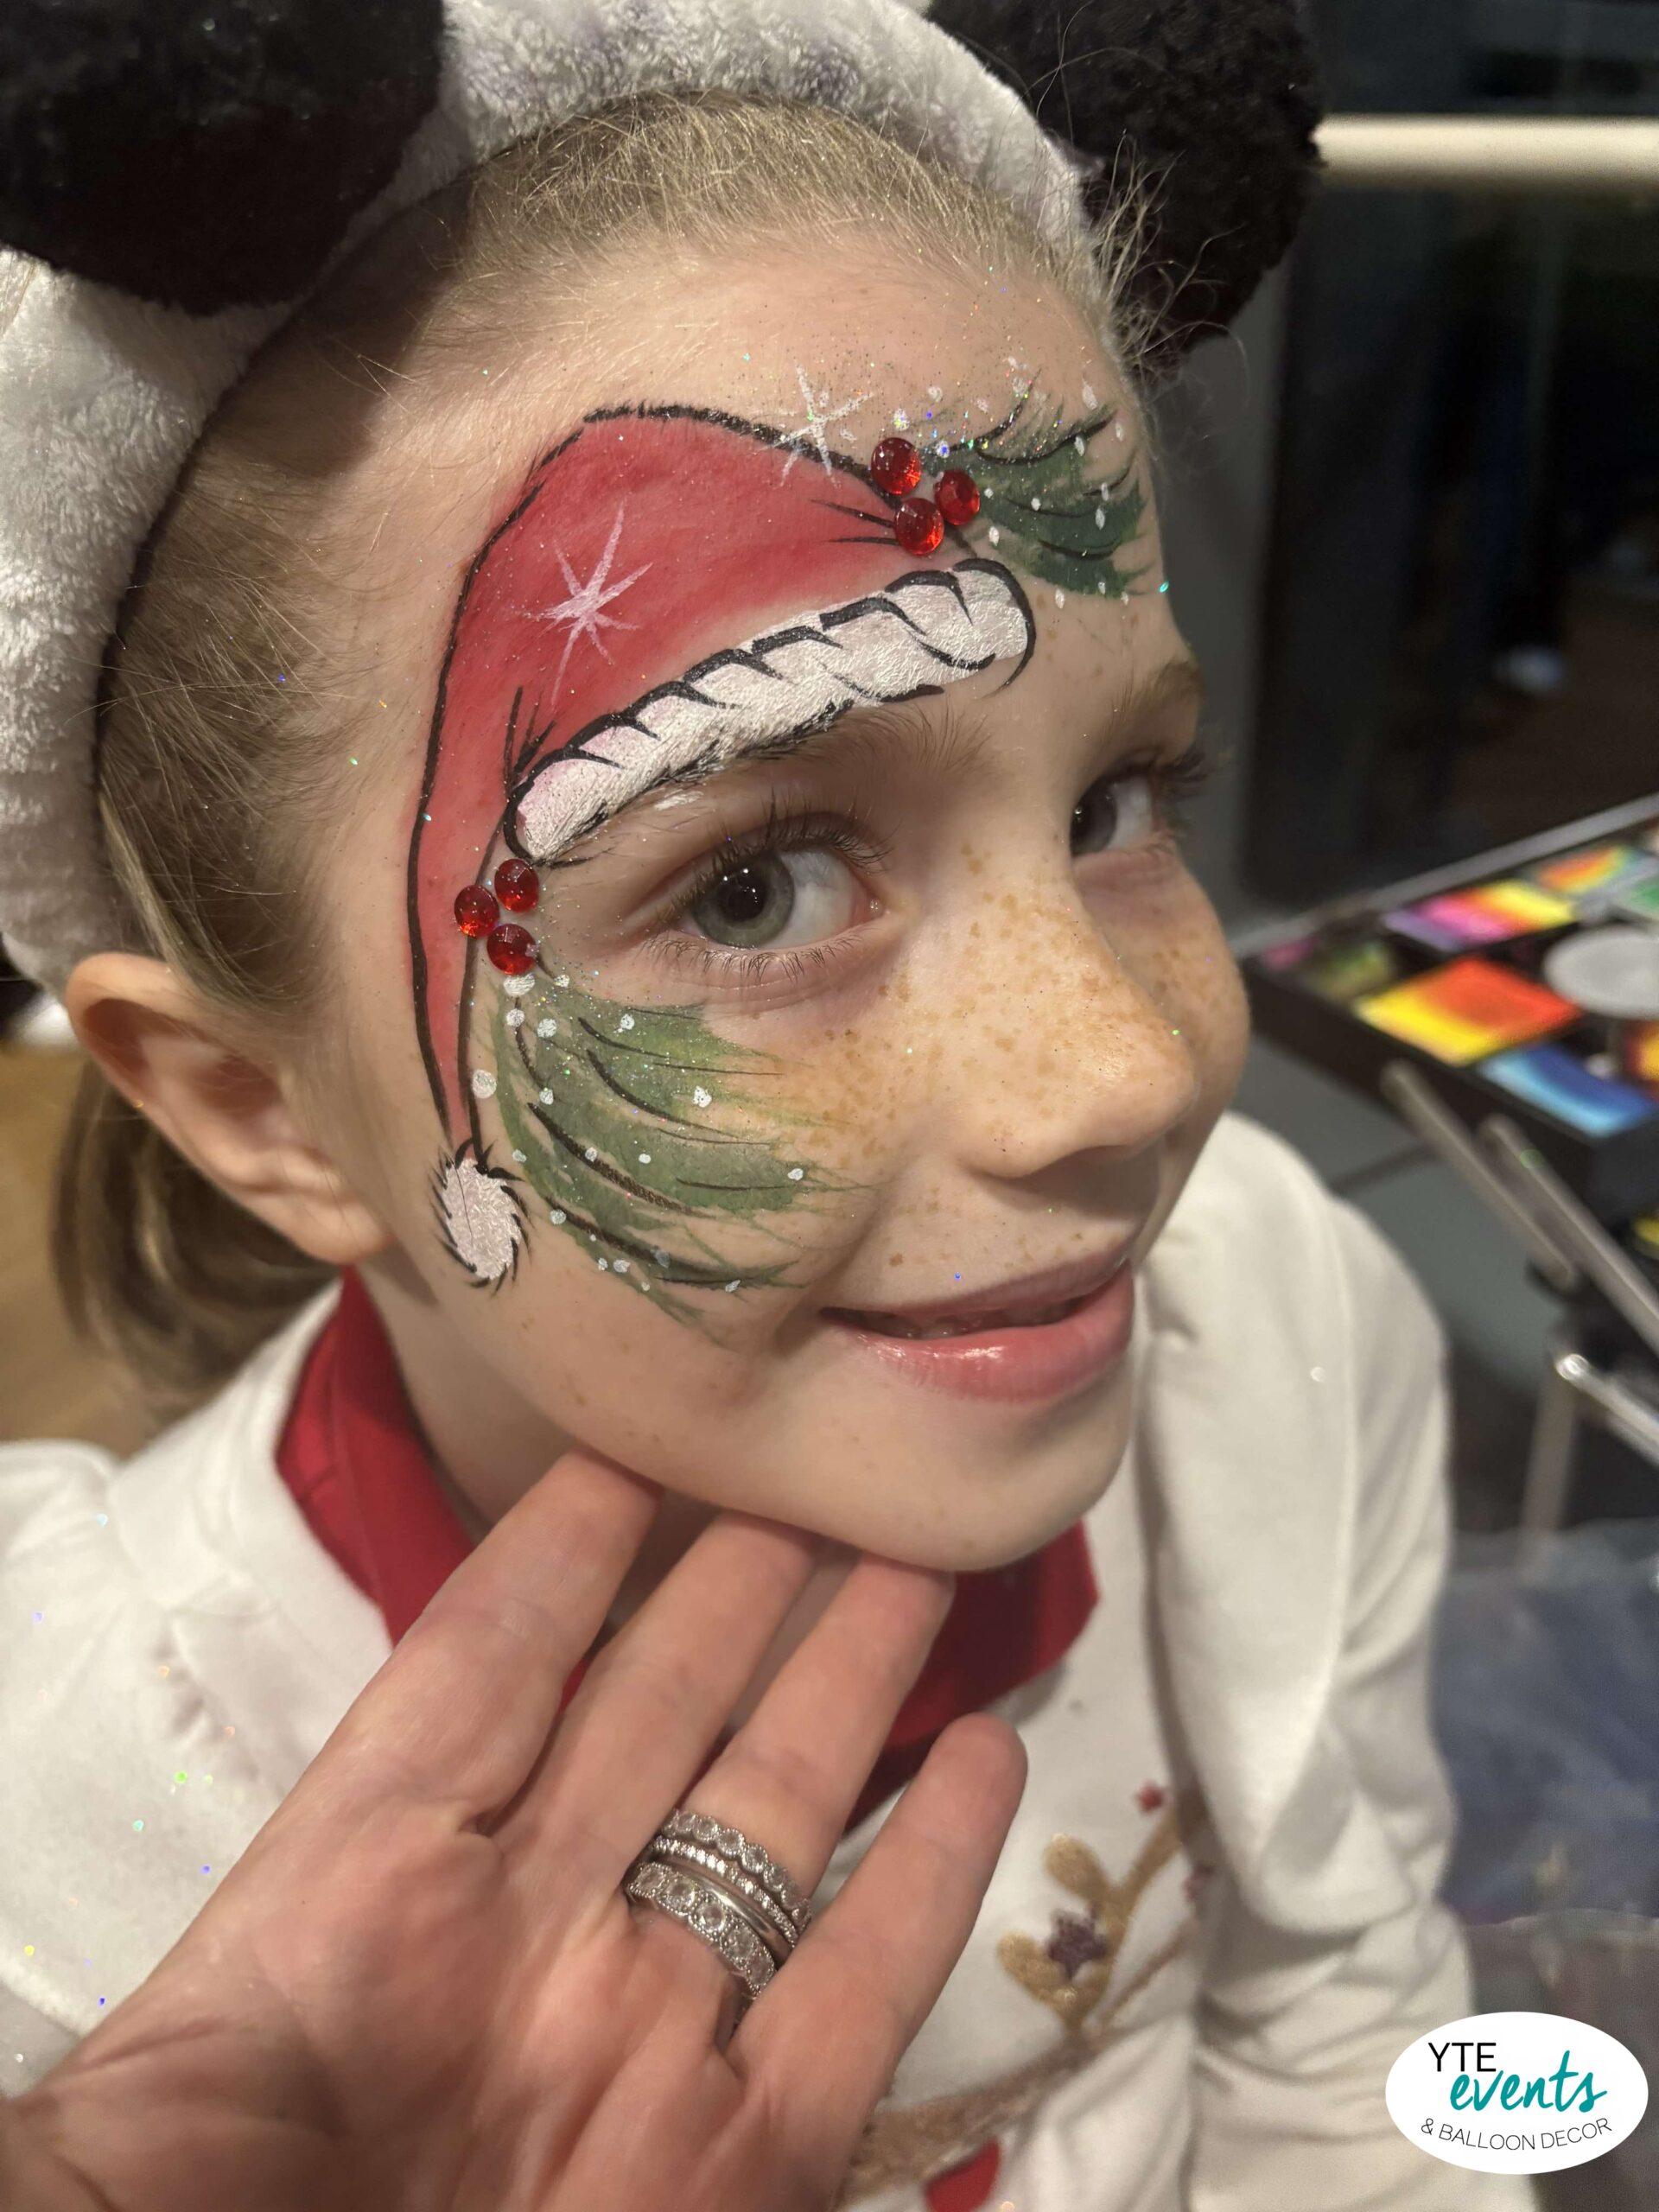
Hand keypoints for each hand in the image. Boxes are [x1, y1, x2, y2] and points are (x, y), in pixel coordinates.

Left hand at [4, 1452, 1024, 2211]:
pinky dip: (931, 1872)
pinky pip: (862, 1986)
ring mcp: (646, 2040)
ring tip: (909, 1554)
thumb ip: (139, 1974)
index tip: (622, 1449)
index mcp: (363, 1897)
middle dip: (731, 1585)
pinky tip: (985, 1753)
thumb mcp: (109, 2110)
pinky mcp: (751, 2159)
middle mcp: (526, 1938)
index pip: (481, 1667)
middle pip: (655, 1705)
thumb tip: (165, 1884)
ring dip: (845, 1674)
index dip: (551, 1555)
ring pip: (771, 1804)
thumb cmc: (190, 2210)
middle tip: (811, 1468)